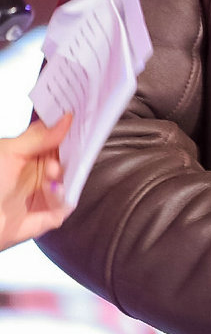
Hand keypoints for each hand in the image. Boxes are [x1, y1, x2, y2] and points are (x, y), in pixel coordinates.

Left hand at [0, 116, 72, 251]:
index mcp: (31, 153)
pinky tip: (50, 191)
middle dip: (70, 154)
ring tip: (51, 174)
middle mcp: (41, 172)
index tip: (77, 122)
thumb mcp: (9, 152)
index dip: (68, 130)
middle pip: (70, 157)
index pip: (57, 137)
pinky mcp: (51, 214)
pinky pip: (67, 203)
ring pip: (71, 179)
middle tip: (59, 152)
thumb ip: (39, 136)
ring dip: (64, 174)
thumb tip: (66, 119)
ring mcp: (47, 193)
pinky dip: (61, 196)